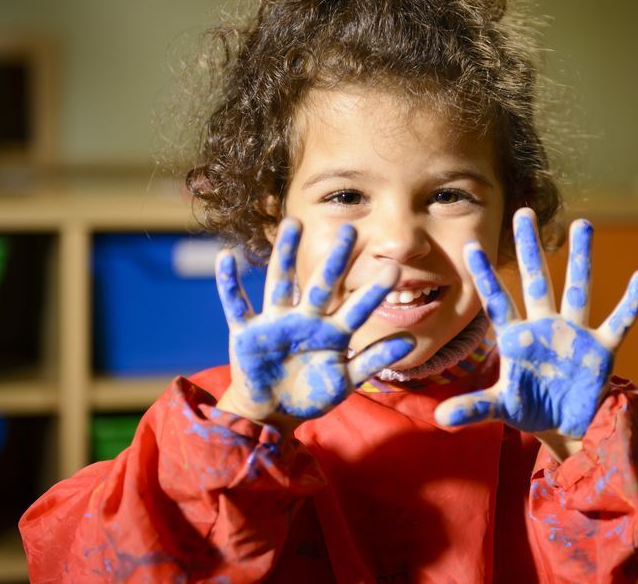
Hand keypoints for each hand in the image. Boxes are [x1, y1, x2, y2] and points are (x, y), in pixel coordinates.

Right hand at [215, 218, 414, 426]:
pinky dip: (228, 283)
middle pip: (322, 285)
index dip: (373, 291)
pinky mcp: (246, 333)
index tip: (394, 268)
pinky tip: (226, 257)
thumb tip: (411, 340)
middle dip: (335, 259)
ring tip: (292, 223)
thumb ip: (374, 359)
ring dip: (285, 255)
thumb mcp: (345, 380)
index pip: (357, 307)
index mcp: (331, 331)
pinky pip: (236, 305)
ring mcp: (275, 323)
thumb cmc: (311, 394)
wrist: (272, 414)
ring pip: (280, 283)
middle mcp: (305, 319)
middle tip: (351, 230)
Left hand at [435, 209, 637, 437]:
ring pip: (578, 288)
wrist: (568, 427)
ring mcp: (574, 334)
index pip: (497, 301)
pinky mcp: (601, 349)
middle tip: (524, 212)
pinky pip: (619, 322)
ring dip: (581, 258)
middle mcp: (545, 327)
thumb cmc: (531, 409)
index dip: (485, 276)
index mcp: (517, 338)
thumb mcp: (501, 408)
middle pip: (536, 280)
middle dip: (531, 248)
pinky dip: (632, 302)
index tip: (471, 246)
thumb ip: (474, 408)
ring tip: (583, 222)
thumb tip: (441, 417)